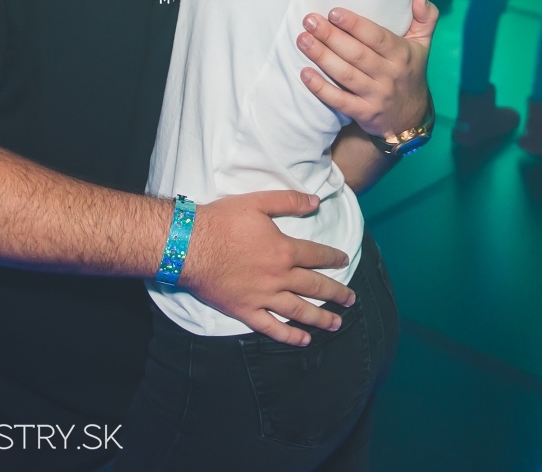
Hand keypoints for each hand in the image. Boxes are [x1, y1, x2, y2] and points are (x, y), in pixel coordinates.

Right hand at [180, 190, 354, 345]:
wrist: (190, 246)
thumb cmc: (222, 221)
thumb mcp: (257, 202)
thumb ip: (288, 201)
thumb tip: (315, 201)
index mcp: (284, 250)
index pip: (317, 255)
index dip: (333, 258)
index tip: (344, 261)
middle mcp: (279, 277)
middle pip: (315, 286)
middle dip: (337, 293)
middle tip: (352, 299)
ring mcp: (263, 296)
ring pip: (299, 310)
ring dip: (321, 318)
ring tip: (337, 323)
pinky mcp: (245, 310)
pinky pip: (271, 327)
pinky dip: (289, 335)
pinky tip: (303, 340)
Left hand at [296, 0, 437, 138]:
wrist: (410, 118)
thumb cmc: (409, 72)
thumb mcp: (422, 45)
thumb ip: (425, 18)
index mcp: (402, 55)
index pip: (377, 38)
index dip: (355, 25)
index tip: (334, 12)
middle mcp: (389, 75)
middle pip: (357, 54)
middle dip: (331, 36)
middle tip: (309, 21)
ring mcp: (376, 96)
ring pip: (346, 75)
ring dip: (322, 57)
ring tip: (302, 40)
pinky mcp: (364, 113)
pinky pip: (340, 101)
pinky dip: (321, 89)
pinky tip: (305, 73)